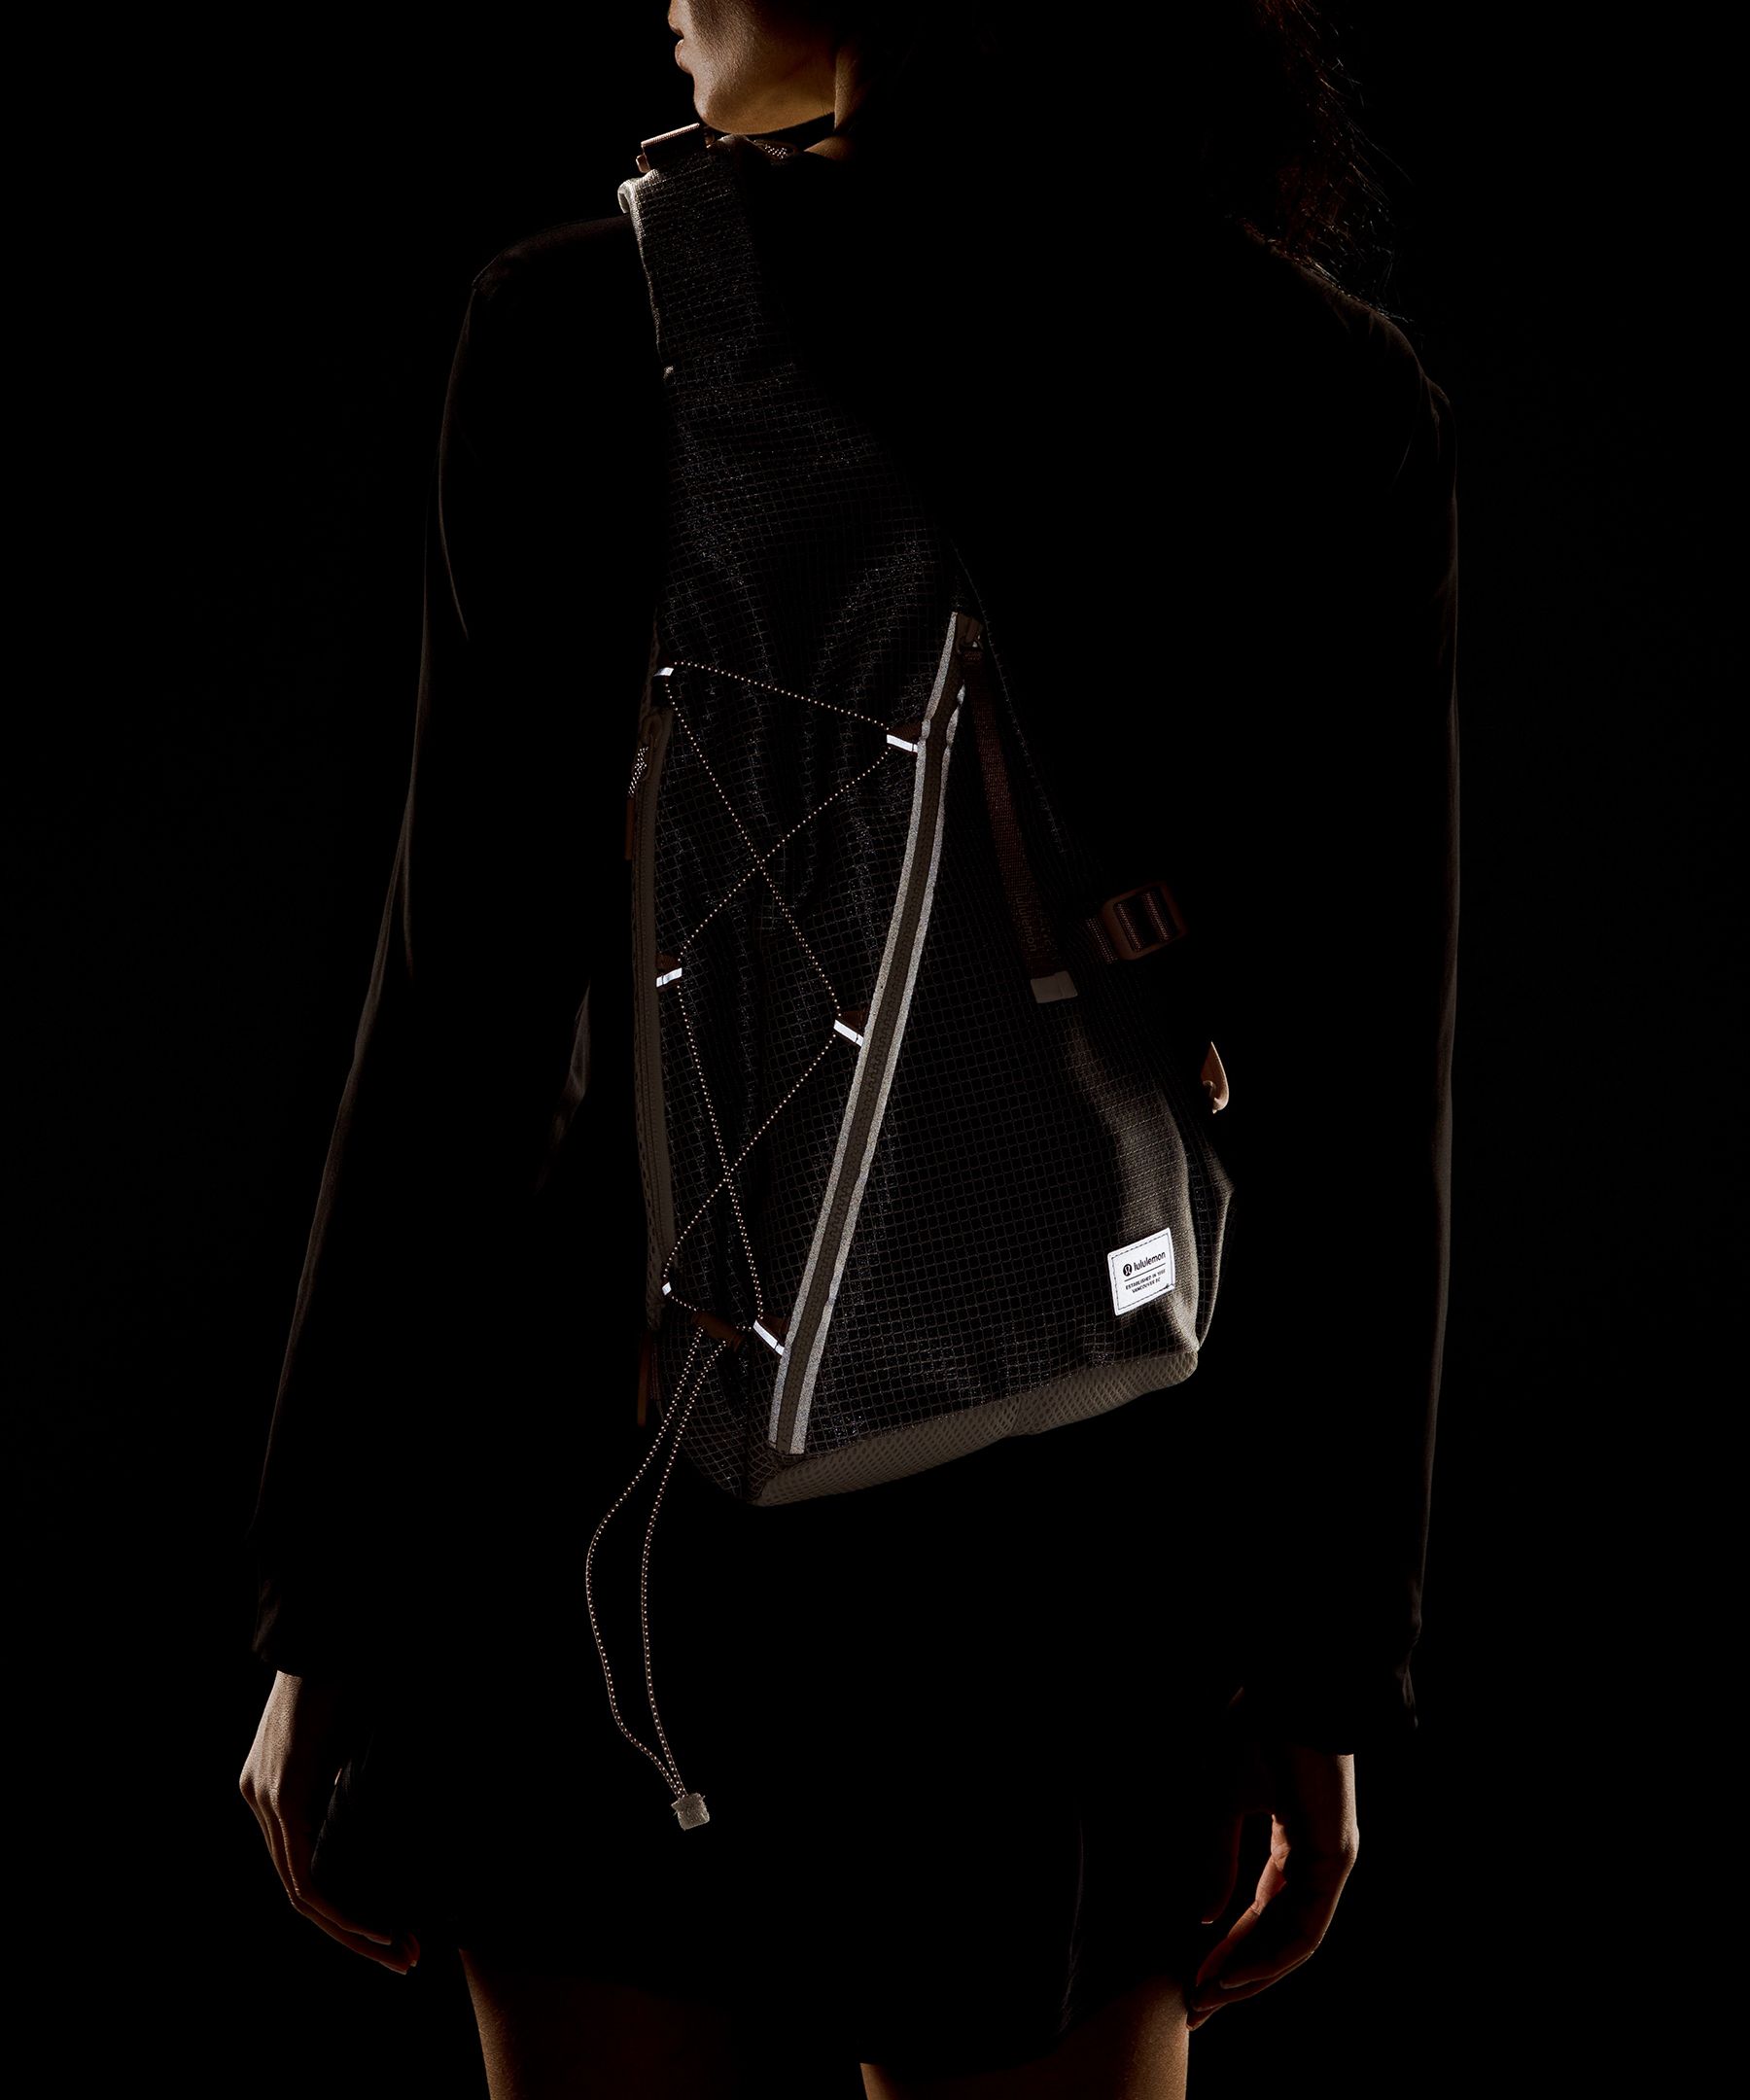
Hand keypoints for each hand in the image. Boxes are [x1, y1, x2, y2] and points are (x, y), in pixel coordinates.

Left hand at [239, 1671, 420, 1974]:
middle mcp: (260, 1801)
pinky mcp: (280, 1796)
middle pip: (301, 1894)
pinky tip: (378, 1926)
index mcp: (275, 1788)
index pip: (305, 1870)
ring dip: (353, 1933)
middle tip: (401, 1959)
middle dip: (355, 1936)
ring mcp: (264, 1801)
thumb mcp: (353, 1742)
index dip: (348, 1909)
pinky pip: (304, 1875)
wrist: (325, 1632)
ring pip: (302, 1895)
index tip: (394, 1929)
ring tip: (398, 1952)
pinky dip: (342, 1909)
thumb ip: (353, 1780)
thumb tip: (385, 1808)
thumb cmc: (351, 1674)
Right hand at [1185, 1717, 1357, 2031]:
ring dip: (1249, 1975)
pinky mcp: (1334, 1859)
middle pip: (1275, 1937)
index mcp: (1293, 1843)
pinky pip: (1305, 1927)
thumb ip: (1215, 1859)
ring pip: (1291, 1942)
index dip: (1224, 1948)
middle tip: (1197, 2009)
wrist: (1294, 1689)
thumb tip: (1203, 1917)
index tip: (1189, 1979)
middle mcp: (1314, 1862)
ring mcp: (1328, 1863)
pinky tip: (1236, 1975)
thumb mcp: (1220, 1801)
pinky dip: (1270, 1956)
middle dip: (1234, 1976)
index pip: (1259, 1913)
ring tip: (1209, 1998)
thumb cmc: (1257, 1731)